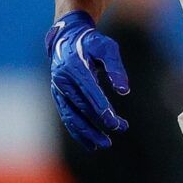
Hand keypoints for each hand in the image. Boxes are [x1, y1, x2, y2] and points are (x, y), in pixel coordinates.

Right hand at [48, 10, 129, 148]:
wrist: (67, 38)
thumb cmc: (92, 42)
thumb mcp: (107, 48)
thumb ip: (115, 68)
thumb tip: (124, 91)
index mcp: (74, 67)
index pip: (89, 92)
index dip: (102, 109)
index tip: (115, 123)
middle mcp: (63, 80)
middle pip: (82, 107)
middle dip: (100, 121)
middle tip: (121, 128)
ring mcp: (58, 89)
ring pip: (72, 117)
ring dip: (87, 133)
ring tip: (105, 144)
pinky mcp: (59, 96)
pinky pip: (67, 117)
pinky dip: (78, 132)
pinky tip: (91, 144)